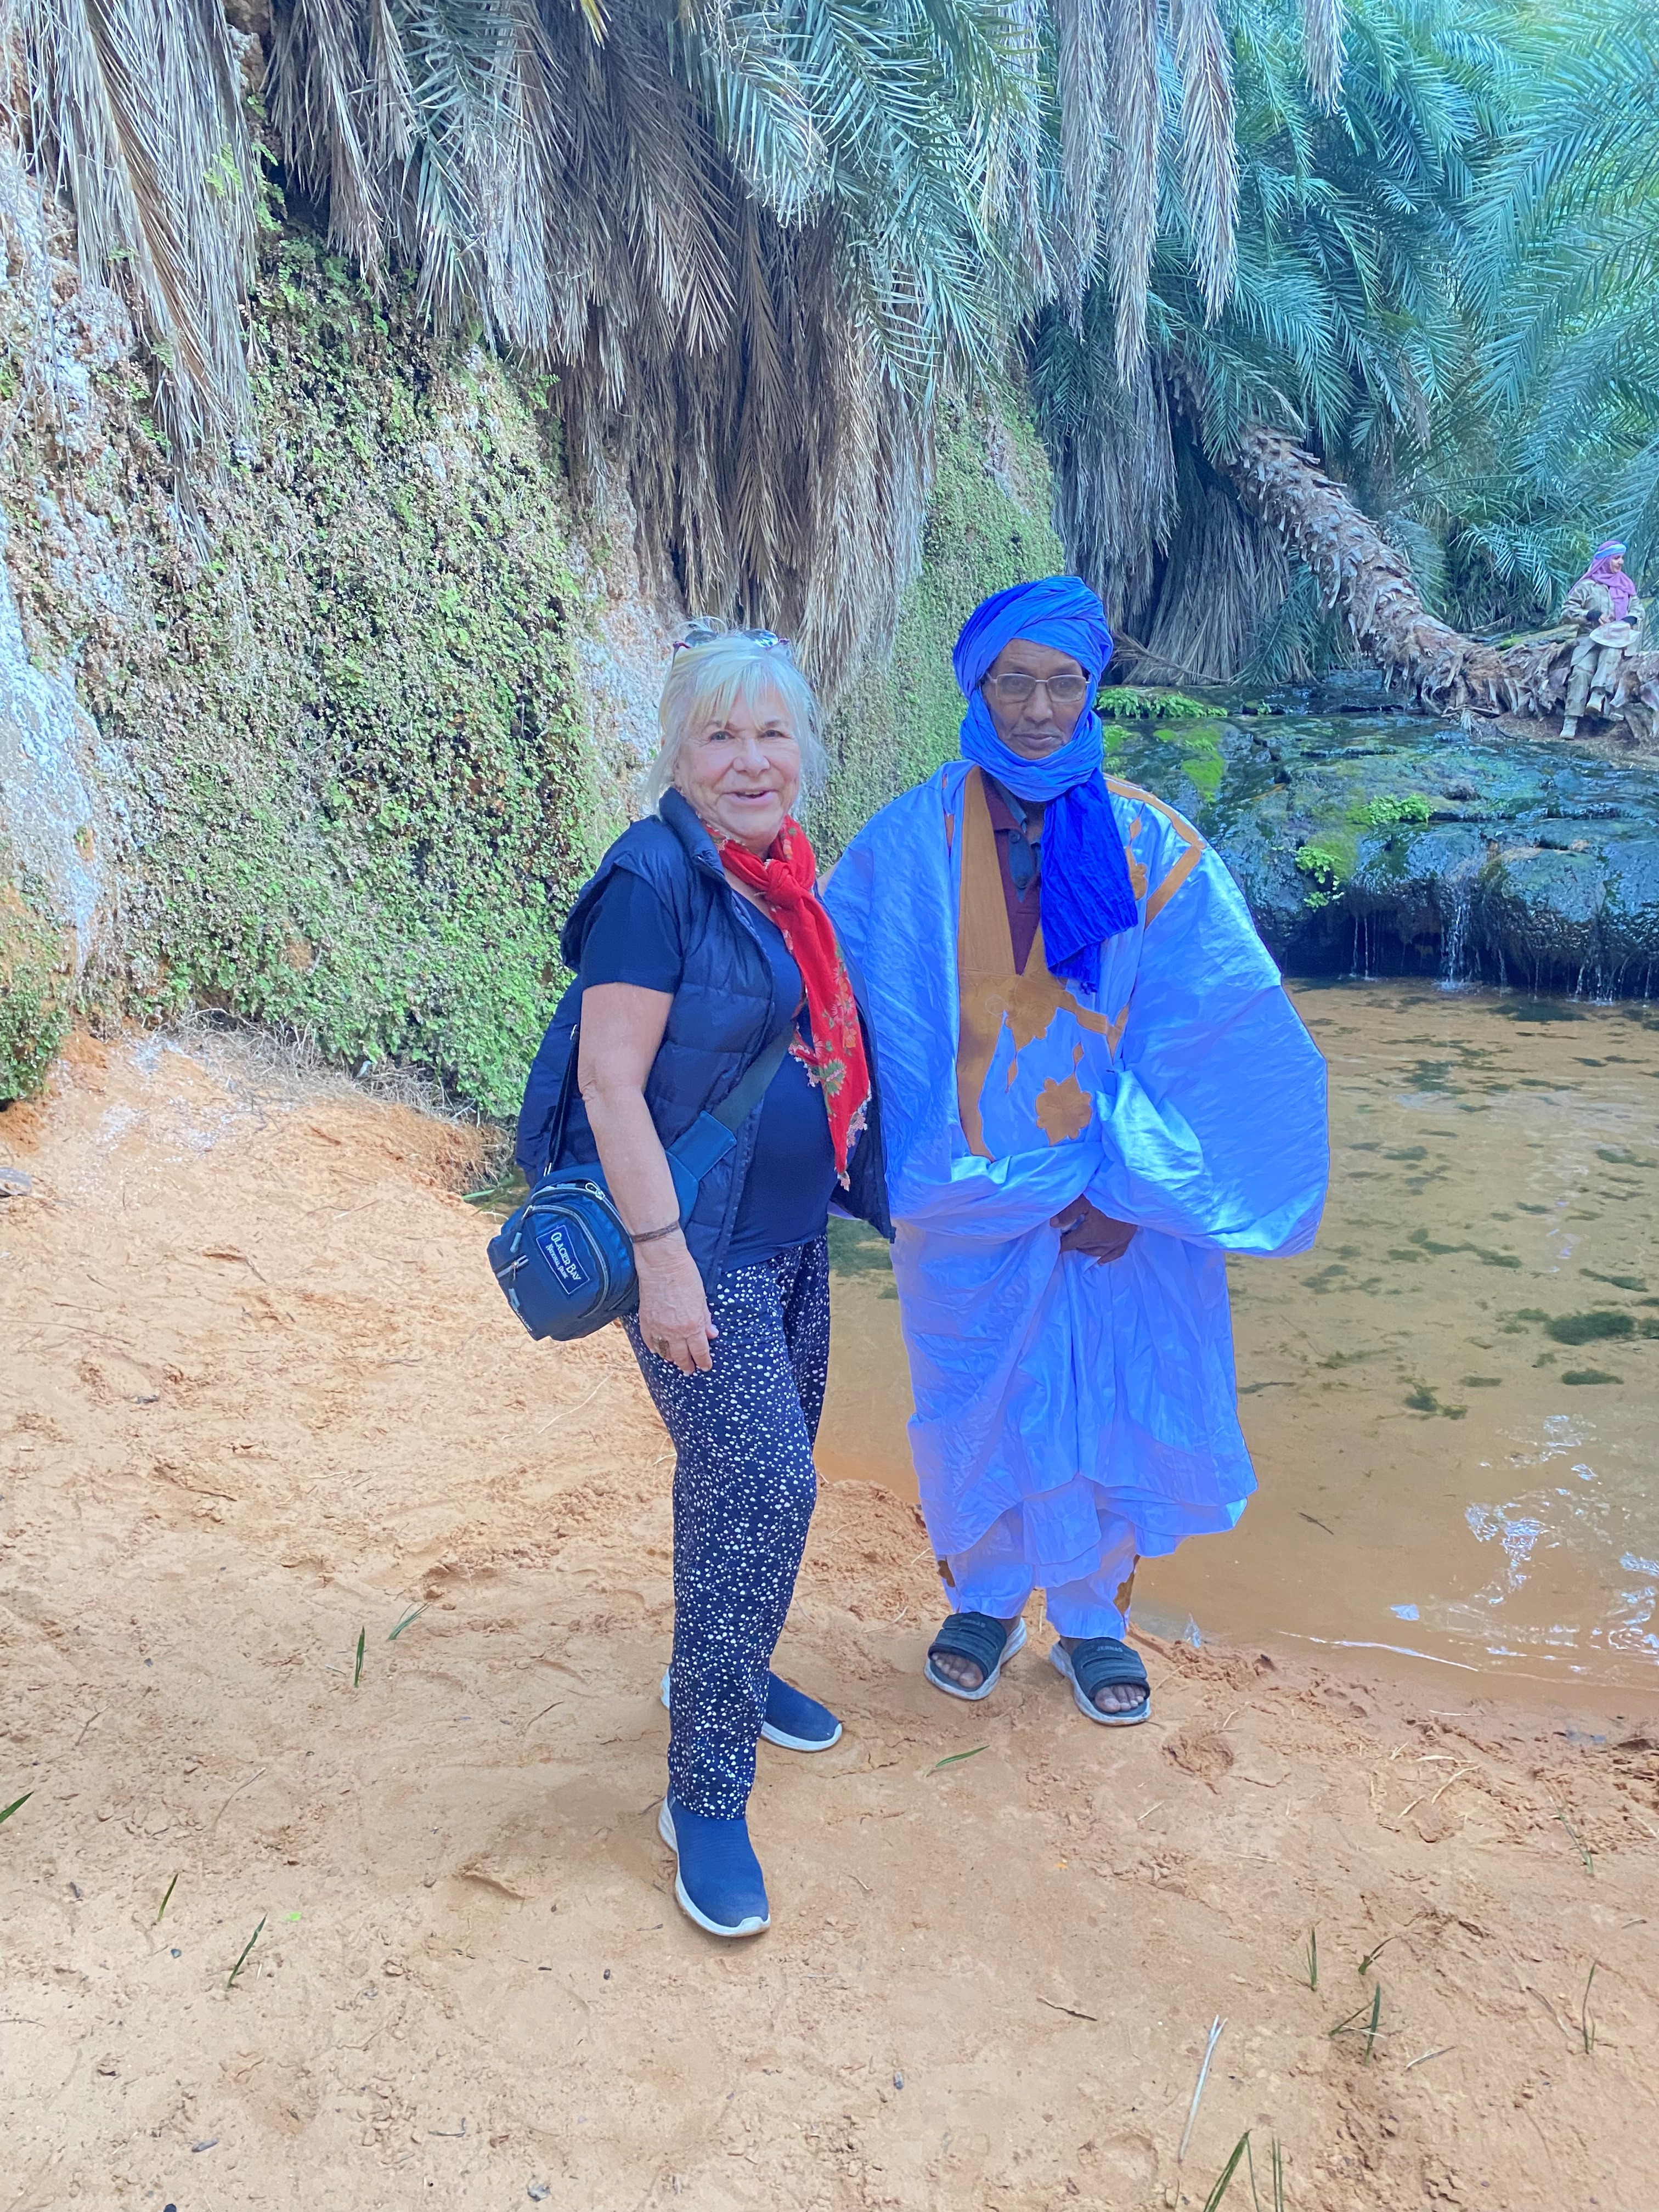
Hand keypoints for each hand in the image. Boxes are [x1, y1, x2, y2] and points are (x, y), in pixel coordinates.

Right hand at [635, 1235, 717, 1373]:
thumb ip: (706, 1319)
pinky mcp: (646, 1321)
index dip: (703, 1361)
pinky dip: (654, 1348)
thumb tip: (712, 1334)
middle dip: (687, 1365)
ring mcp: (659, 1328)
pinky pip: (650, 1342)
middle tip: (690, 1370)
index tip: (705, 1367)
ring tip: (675, 1360)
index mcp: (693, 1325)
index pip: (700, 1351)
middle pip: (682, 1357)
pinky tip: (658, 1350)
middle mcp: (675, 1331)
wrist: (662, 1263)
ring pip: (665, 1353)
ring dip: (671, 1358)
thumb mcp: (702, 1298)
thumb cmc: (686, 1276)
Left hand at [1050, 1198, 1135, 1263]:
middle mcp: (1101, 1242)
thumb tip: (1053, 1224)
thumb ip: (1069, 1212)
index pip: (1070, 1243)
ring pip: (1096, 1252)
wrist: (1134, 1198)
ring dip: (1086, 1250)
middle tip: (1067, 1238)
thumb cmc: (1108, 1197)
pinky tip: (1101, 1260)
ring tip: (1080, 1246)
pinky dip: (1106, 1258)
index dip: (1061, 1245)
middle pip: (1082, 1247)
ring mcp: (1115, 1243)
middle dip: (1073, 1244)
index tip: (1054, 1248)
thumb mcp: (1085, 1200)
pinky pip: (1115, 1254)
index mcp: (1090, 1233)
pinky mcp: (1125, 1240)